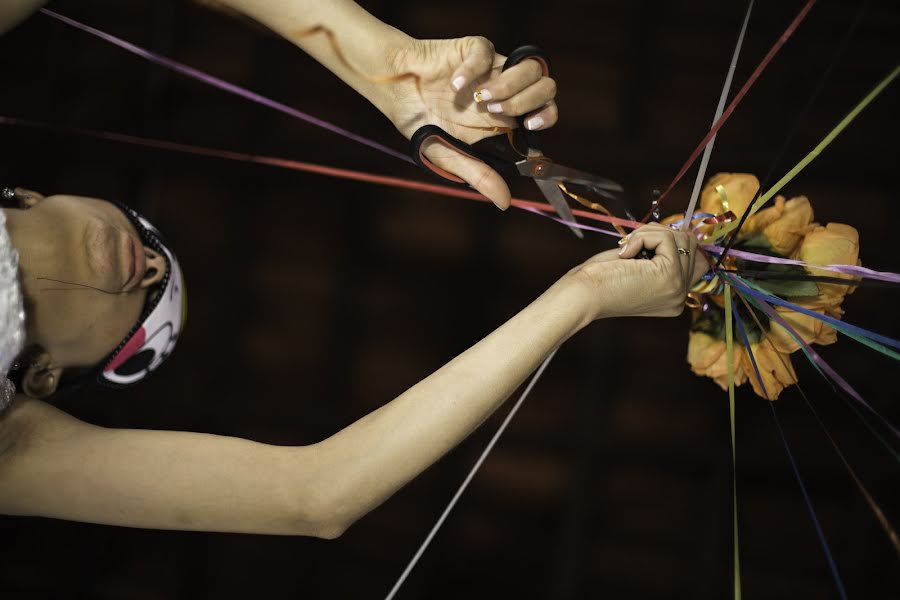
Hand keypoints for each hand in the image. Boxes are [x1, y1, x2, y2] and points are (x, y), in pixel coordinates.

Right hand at [388, 37, 558, 208]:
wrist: (394, 92)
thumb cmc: (422, 124)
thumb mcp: (450, 156)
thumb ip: (479, 175)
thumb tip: (505, 202)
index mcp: (505, 121)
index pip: (545, 115)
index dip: (546, 118)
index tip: (530, 126)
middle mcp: (506, 94)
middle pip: (546, 87)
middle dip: (528, 101)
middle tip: (497, 113)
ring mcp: (493, 70)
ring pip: (529, 67)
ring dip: (508, 85)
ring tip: (480, 100)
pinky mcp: (475, 50)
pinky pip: (488, 52)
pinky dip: (474, 69)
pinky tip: (453, 84)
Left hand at [565, 224, 707, 319]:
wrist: (581, 296)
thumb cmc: (600, 279)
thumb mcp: (638, 266)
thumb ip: (662, 255)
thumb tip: (681, 233)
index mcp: (674, 299)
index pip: (695, 260)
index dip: (671, 243)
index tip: (643, 243)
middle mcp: (681, 297)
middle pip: (690, 245)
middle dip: (659, 234)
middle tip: (630, 244)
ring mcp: (678, 288)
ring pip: (681, 238)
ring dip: (649, 233)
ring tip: (626, 248)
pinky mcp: (669, 276)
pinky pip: (666, 237)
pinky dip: (642, 236)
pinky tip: (625, 254)